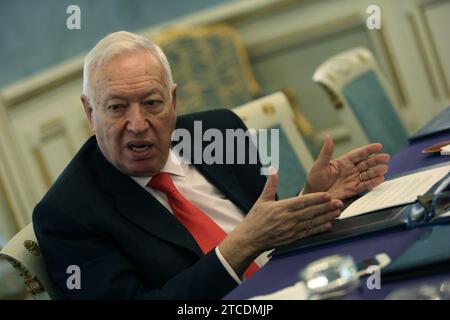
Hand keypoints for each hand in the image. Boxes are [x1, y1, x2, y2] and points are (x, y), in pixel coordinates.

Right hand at [219, 172, 342, 274]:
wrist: (250, 240)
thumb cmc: (255, 219)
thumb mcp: (262, 200)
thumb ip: (270, 185)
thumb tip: (273, 169)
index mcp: (281, 208)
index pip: (302, 202)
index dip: (316, 198)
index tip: (327, 195)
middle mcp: (288, 219)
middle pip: (311, 212)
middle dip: (326, 207)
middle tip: (339, 202)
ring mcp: (291, 230)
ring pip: (312, 222)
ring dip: (326, 217)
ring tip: (338, 211)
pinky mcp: (293, 238)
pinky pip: (309, 233)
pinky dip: (319, 229)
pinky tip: (329, 225)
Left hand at [303, 135, 389, 199]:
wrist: (314, 195)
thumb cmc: (315, 179)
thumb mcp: (319, 165)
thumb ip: (326, 152)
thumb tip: (327, 136)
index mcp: (344, 162)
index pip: (358, 154)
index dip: (368, 150)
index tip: (379, 146)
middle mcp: (350, 169)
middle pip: (366, 163)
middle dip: (376, 160)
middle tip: (386, 157)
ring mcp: (353, 179)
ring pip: (368, 174)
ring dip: (376, 171)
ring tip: (384, 168)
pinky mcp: (353, 190)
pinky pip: (365, 186)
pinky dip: (373, 183)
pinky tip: (380, 179)